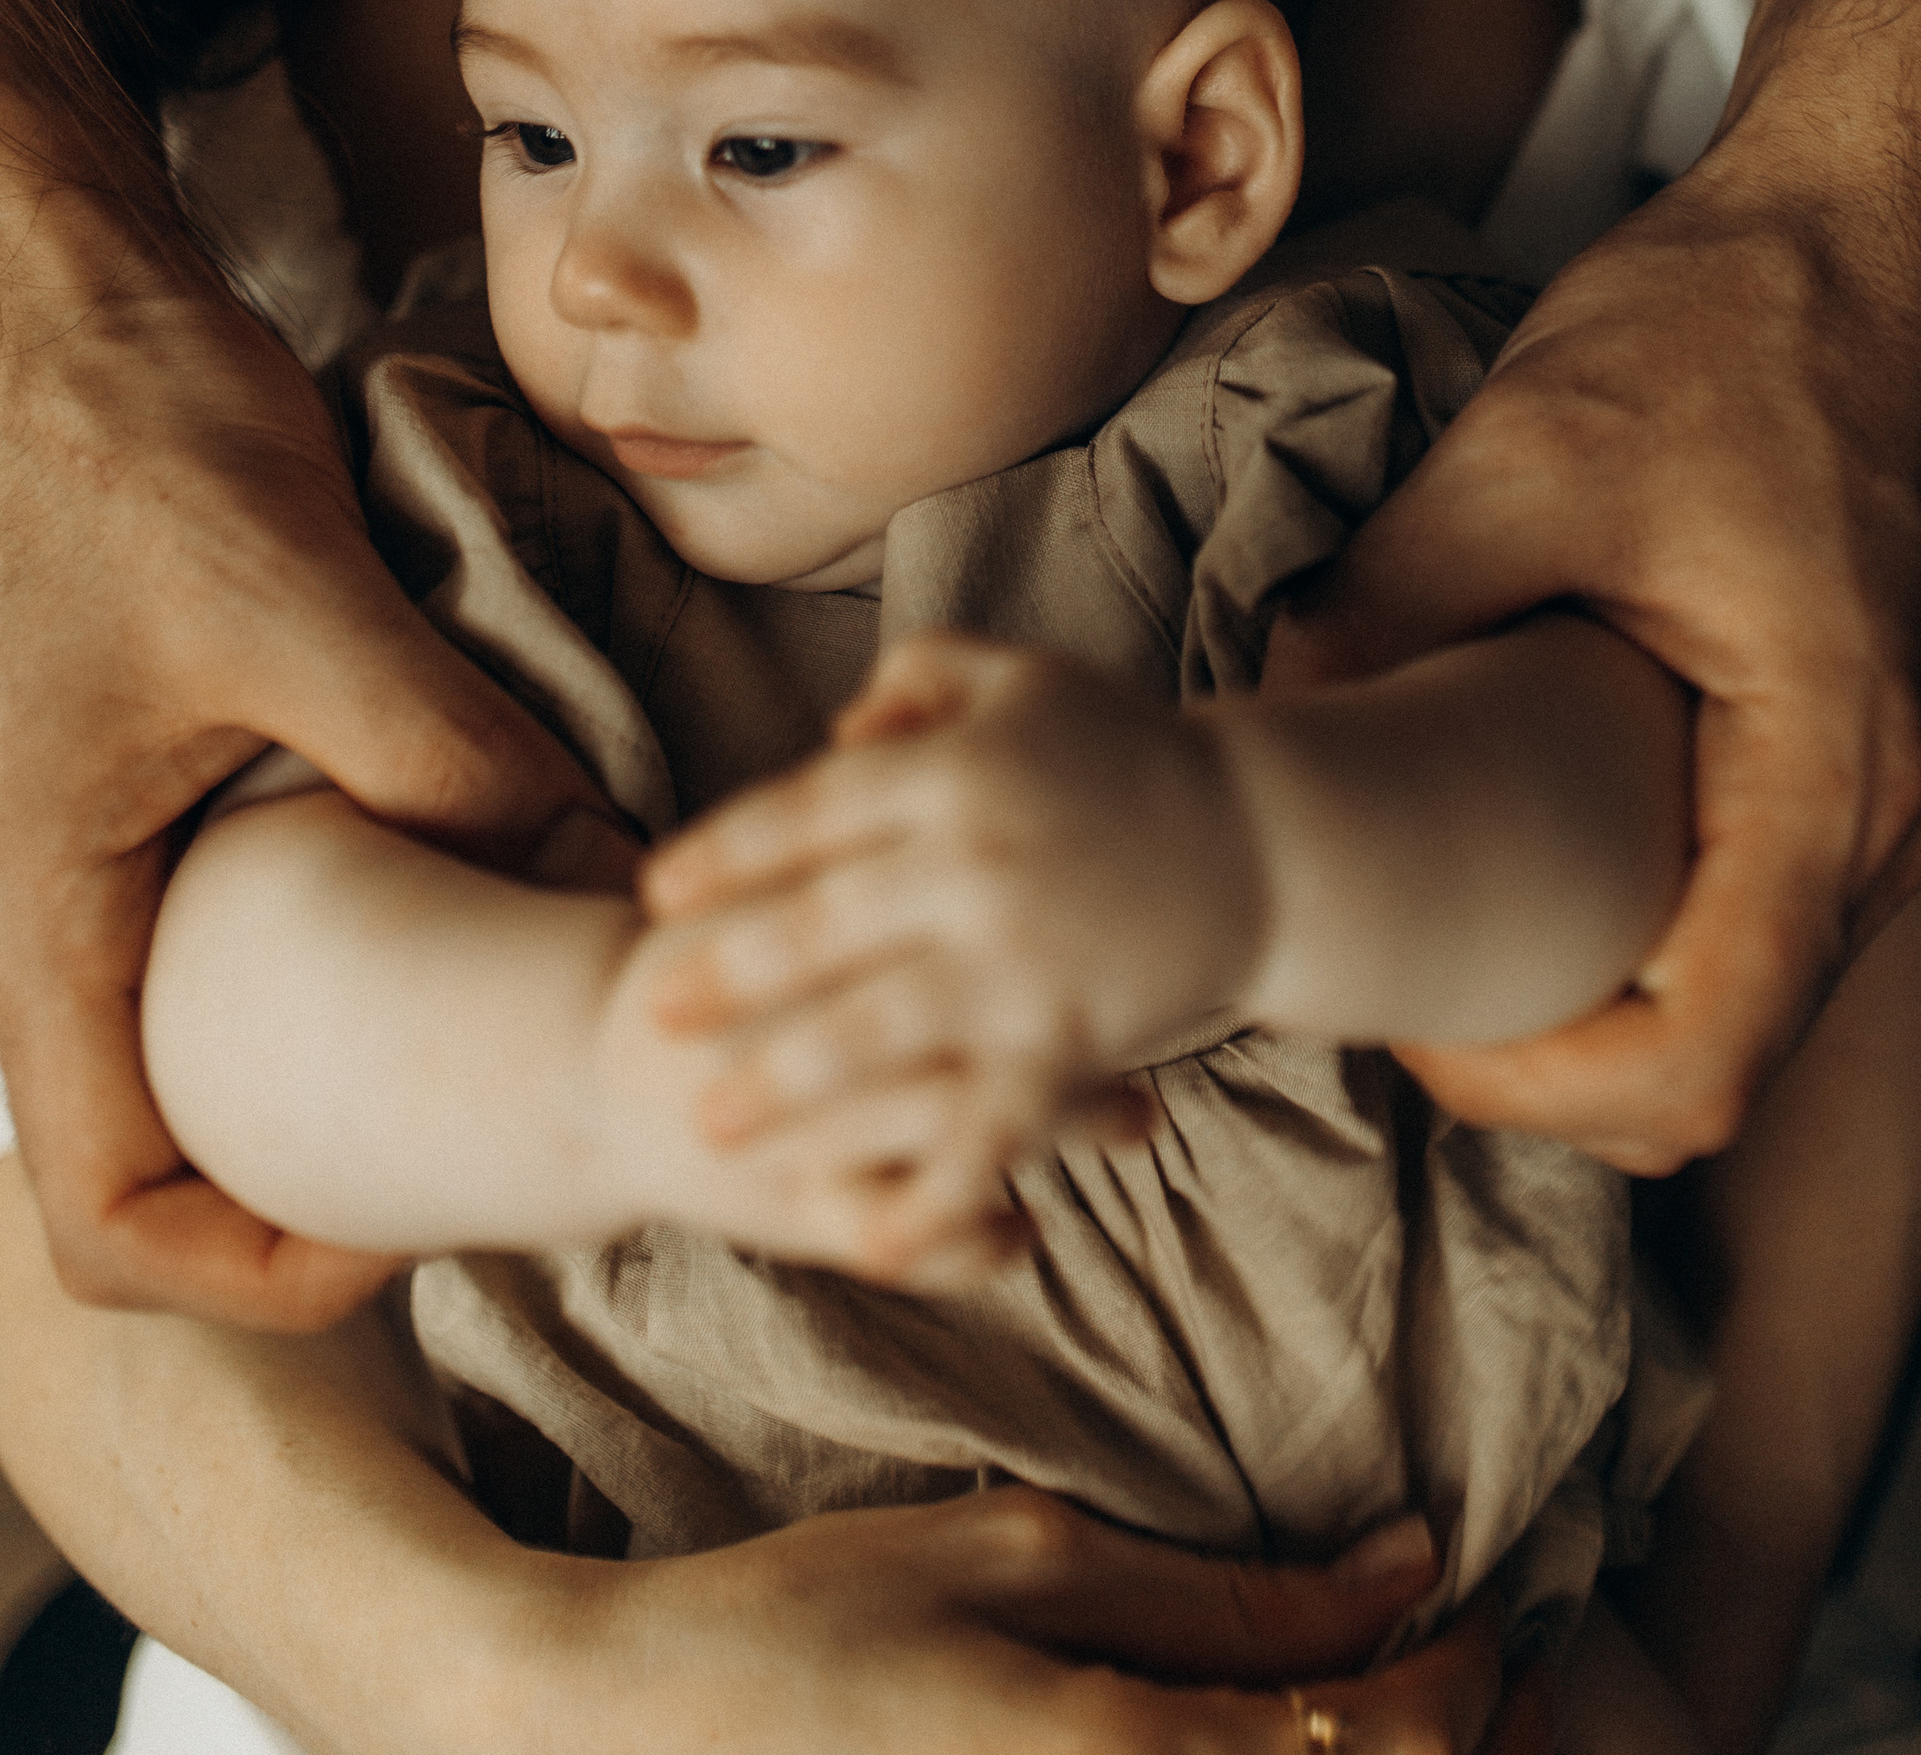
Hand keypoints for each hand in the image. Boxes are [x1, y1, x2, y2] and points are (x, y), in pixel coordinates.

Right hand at [0, 259, 606, 1324]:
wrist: (58, 303)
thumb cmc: (130, 447)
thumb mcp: (303, 608)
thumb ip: (442, 751)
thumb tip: (598, 869)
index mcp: (47, 924)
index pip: (107, 1221)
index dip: (254, 1278)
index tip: (408, 1236)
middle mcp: (58, 916)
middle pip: (166, 1155)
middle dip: (322, 1189)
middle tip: (496, 1149)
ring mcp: (101, 845)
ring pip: (210, 1042)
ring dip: (343, 1067)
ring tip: (504, 1036)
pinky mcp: (156, 772)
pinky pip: (237, 929)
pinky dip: (344, 949)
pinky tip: (464, 889)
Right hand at [502, 1487, 1504, 1754]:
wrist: (624, 1733)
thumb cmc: (817, 1620)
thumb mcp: (1025, 1558)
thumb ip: (1224, 1595)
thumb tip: (1403, 1570)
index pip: (1389, 1746)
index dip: (1473, 1677)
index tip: (1487, 1607)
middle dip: (1465, 1754)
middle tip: (1491, 1678)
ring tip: (1409, 1727)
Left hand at [634, 633, 1264, 1275]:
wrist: (1265, 840)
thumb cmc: (1129, 753)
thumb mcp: (1025, 680)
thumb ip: (920, 681)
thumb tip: (835, 737)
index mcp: (957, 770)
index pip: (811, 812)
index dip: (727, 852)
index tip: (656, 890)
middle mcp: (980, 862)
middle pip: (824, 926)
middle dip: (730, 974)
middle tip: (655, 1016)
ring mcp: (1026, 957)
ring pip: (880, 1032)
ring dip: (789, 1083)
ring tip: (712, 1124)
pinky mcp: (1073, 1037)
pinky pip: (992, 1125)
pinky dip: (935, 1188)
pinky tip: (876, 1240)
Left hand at [1269, 134, 1920, 1174]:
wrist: (1873, 217)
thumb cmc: (1740, 321)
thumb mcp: (1529, 455)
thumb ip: (1393, 605)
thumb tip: (1267, 715)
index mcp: (1830, 777)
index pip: (1697, 1064)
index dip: (1530, 1092)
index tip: (1400, 1024)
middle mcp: (1884, 820)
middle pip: (1714, 1060)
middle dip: (1541, 1064)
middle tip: (1388, 978)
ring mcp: (1879, 791)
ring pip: (1731, 990)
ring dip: (1587, 993)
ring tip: (1437, 913)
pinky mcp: (1847, 746)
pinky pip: (1745, 902)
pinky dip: (1633, 914)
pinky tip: (1523, 835)